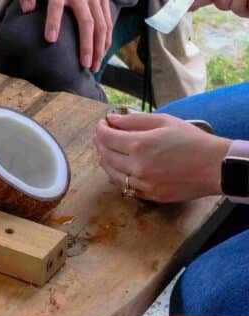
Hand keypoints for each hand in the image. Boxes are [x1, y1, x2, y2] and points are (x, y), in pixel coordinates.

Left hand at [17, 0, 111, 71]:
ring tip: (94, 65)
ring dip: (99, 46)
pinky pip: (108, 20)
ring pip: (101, 24)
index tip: (50, 40)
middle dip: (86, 44)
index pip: (56, 6)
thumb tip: (27, 10)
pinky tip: (103, 52)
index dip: (53, 22)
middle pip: (86, 21)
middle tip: (83, 64)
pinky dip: (107, 38)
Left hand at [96, 111, 229, 202]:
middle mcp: (138, 167)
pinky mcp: (152, 196)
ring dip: (106, 161)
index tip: (102, 123)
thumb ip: (134, 120)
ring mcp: (144, 184)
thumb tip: (112, 119)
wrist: (215, 167)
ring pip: (112, 174)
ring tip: (108, 151)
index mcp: (140, 145)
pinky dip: (118, 177)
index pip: (107, 138)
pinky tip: (120, 169)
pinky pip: (126, 188)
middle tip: (103, 135)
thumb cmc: (192, 140)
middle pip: (105, 156)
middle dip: (100, 143)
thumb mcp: (163, 121)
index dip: (100, 129)